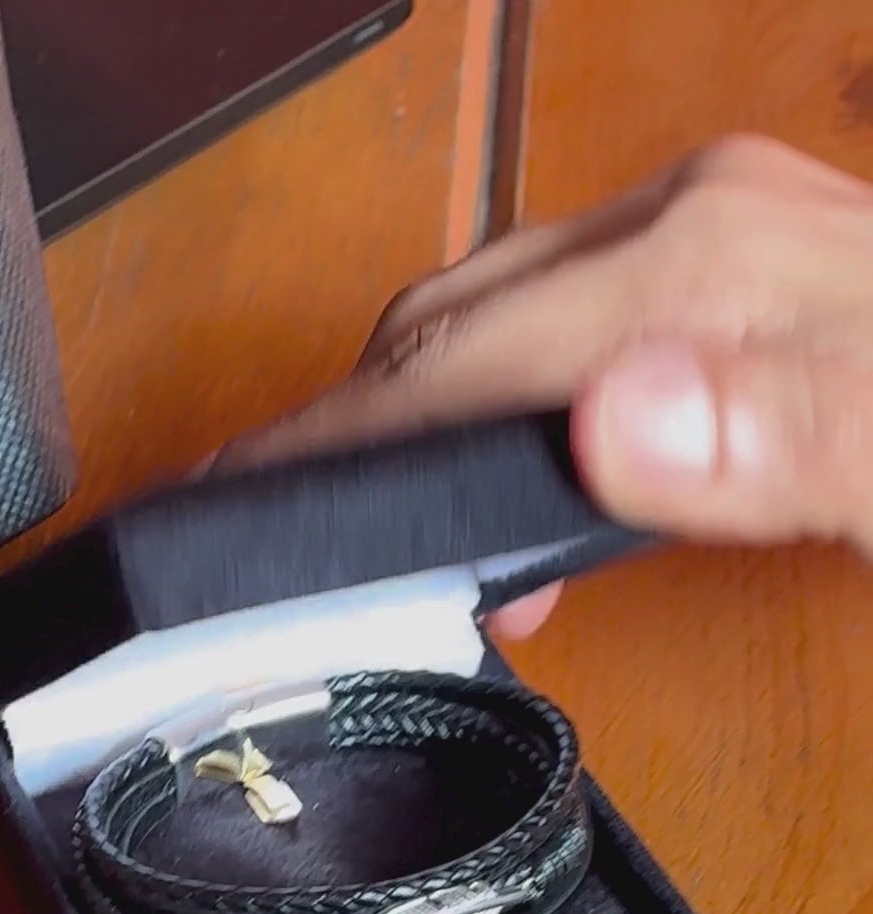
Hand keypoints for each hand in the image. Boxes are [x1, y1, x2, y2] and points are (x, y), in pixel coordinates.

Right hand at [217, 136, 872, 642]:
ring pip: (492, 316)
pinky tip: (518, 497)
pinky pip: (558, 324)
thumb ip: (801, 436)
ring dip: (412, 425)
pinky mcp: (728, 277)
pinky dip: (495, 410)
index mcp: (711, 264)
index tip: (241, 524)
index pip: (461, 357)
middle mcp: (697, 225)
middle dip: (349, 441)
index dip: (339, 452)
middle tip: (281, 559)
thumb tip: (620, 416)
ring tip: (367, 540)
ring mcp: (710, 240)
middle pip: (451, 324)